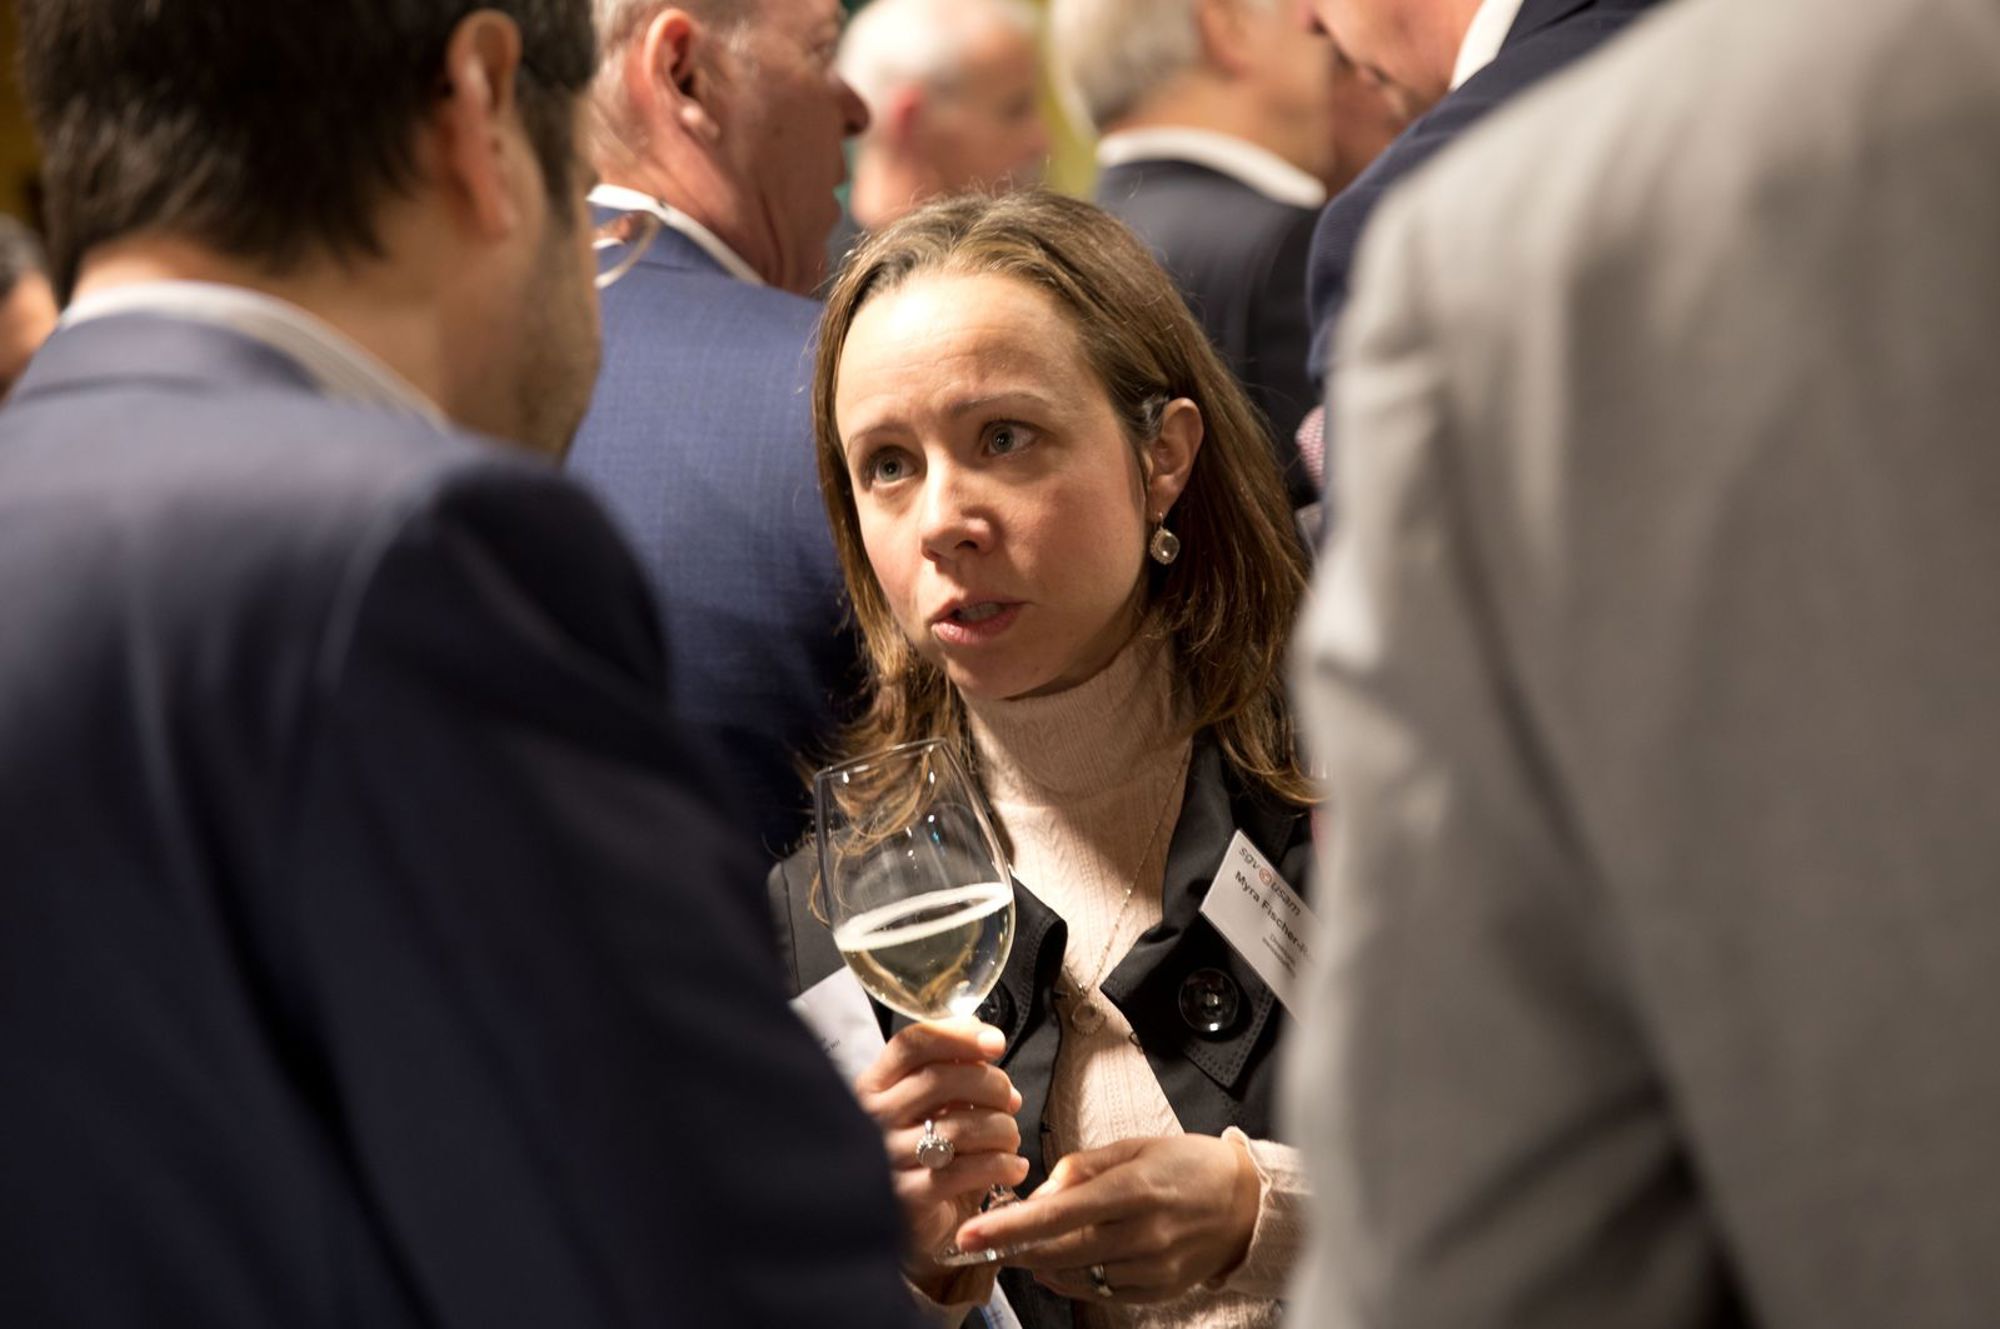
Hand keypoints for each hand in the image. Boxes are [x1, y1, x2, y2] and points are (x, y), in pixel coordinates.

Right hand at [853, 1018, 1030, 1292]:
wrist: (909, 1222)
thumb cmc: (925, 1154)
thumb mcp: (930, 1106)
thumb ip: (951, 1067)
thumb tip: (985, 1037)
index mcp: (874, 1085)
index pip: (913, 1044)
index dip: (959, 1036)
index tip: (996, 1043)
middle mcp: (872, 1117)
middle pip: (940, 1080)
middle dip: (991, 1085)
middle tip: (1011, 1100)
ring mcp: (886, 1158)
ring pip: (958, 1126)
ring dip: (1001, 1128)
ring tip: (1011, 1138)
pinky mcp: (907, 1197)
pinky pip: (964, 1171)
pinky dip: (1001, 1165)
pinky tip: (1014, 1167)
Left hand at [951, 1134, 1260, 1304]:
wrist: (1245, 1204)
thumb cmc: (1186, 1165)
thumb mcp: (1135, 1146)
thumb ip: (1082, 1166)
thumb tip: (1039, 1193)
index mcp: (1134, 1189)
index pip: (1058, 1213)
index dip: (1010, 1226)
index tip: (971, 1233)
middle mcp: (1143, 1235)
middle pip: (1059, 1252)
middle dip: (1012, 1249)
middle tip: (979, 1240)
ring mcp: (1151, 1269)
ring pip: (1075, 1276)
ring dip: (1040, 1262)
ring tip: (1024, 1244)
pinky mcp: (1156, 1292)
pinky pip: (1099, 1292)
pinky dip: (1072, 1278)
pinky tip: (1061, 1262)